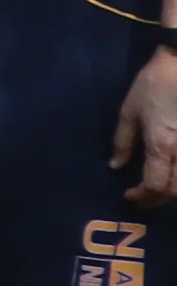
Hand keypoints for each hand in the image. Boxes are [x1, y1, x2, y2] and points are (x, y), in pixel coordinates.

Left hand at [119, 48, 176, 208]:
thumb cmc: (154, 84)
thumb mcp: (129, 110)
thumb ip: (123, 142)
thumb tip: (116, 167)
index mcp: (161, 145)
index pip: (154, 185)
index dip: (142, 197)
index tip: (129, 196)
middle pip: (176, 191)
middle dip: (159, 200)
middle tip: (144, 198)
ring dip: (174, 191)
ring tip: (159, 189)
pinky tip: (172, 173)